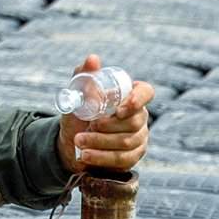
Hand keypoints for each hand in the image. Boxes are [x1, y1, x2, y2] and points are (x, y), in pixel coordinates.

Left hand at [57, 53, 155, 174]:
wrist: (72, 143)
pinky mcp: (132, 157)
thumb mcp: (78, 96)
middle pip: (134, 122)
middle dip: (108, 126)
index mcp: (131, 95)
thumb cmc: (79, 115)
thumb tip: (93, 59)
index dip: (138, 100)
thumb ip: (85, 77)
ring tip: (79, 141)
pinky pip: (122, 160)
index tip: (119, 109)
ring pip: (127, 142)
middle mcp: (140, 116)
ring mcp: (139, 138)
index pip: (146, 92)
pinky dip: (102, 158)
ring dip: (100, 142)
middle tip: (88, 127)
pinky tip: (86, 156)